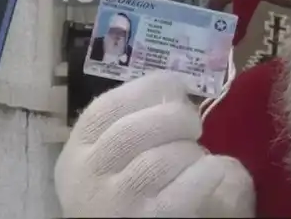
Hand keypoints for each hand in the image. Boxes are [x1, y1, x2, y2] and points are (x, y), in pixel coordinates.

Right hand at [55, 72, 253, 216]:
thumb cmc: (115, 198)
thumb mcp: (102, 162)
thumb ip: (125, 127)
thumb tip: (173, 92)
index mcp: (78, 150)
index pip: (108, 106)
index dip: (149, 88)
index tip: (174, 89)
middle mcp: (91, 174)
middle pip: (138, 128)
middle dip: (176, 117)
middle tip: (194, 125)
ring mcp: (118, 201)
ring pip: (165, 157)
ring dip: (191, 151)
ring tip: (195, 158)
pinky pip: (187, 186)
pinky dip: (207, 172)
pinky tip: (212, 172)